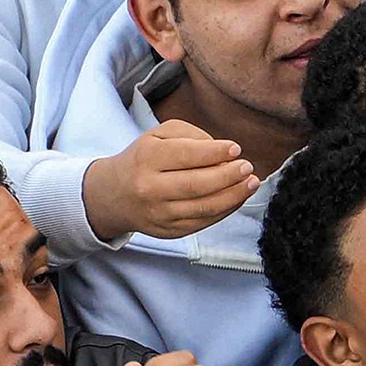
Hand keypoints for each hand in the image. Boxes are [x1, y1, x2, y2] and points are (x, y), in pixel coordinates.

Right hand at [82, 122, 257, 243]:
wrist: (114, 195)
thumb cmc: (143, 160)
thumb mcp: (155, 136)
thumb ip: (188, 134)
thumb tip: (222, 149)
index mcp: (145, 158)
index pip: (184, 155)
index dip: (214, 152)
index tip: (235, 148)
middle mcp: (150, 187)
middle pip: (197, 184)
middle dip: (228, 176)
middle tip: (248, 167)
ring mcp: (160, 213)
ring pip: (205, 207)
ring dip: (234, 195)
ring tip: (251, 183)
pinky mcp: (170, 230)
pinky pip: (205, 221)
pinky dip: (226, 209)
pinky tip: (238, 197)